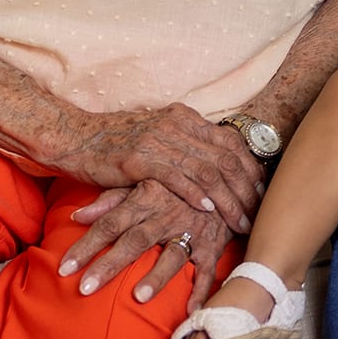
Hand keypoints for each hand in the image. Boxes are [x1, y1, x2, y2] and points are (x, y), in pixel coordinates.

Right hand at [43, 104, 262, 231]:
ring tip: (239, 220)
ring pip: (206, 170)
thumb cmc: (116, 143)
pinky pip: (176, 176)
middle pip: (225, 158)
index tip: (261, 194)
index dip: (250, 170)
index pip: (231, 143)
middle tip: (257, 213)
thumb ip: (185, 147)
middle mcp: (176, 125)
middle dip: (245, 190)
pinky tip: (209, 209)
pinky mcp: (139, 158)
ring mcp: (158, 140)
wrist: (75, 137)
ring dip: (227, 199)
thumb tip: (216, 168)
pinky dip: (196, 193)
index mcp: (184, 117)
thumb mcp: (157, 138)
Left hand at [60, 177, 234, 305]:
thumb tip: (77, 216)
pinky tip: (190, 312)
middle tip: (85, 289)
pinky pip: (208, 270)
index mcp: (145, 198)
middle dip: (109, 265)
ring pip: (172, 255)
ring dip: (157, 277)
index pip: (109, 224)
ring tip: (138, 297)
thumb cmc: (175, 183)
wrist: (222, 175)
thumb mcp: (142, 183)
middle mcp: (165, 216)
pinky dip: (201, 290)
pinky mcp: (212, 245)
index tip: (64, 267)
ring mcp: (191, 231)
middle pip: (133, 242)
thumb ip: (109, 200)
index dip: (86, 245)